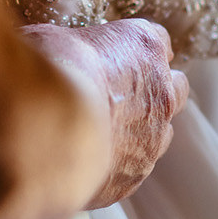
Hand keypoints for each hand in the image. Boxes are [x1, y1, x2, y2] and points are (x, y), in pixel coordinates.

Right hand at [22, 17, 189, 206]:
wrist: (43, 127)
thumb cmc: (45, 72)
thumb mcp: (48, 39)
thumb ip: (65, 49)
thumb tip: (53, 56)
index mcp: (143, 46)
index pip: (156, 42)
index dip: (135, 53)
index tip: (117, 59)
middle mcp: (160, 92)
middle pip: (173, 89)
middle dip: (150, 93)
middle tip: (113, 99)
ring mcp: (152, 140)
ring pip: (159, 136)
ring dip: (135, 135)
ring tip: (92, 138)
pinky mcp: (132, 179)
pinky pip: (129, 173)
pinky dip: (110, 170)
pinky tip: (77, 167)